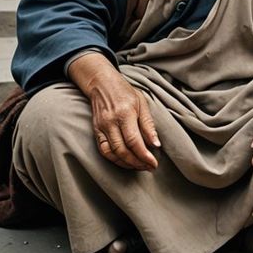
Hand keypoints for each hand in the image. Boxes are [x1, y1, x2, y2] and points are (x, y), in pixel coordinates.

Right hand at [71, 53, 161, 170]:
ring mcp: (101, 128)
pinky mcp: (96, 132)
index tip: (154, 163)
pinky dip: (115, 160)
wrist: (102, 85)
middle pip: (122, 150)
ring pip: (112, 154)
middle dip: (137, 163)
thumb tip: (156, 144)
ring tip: (140, 166)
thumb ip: (148, 124)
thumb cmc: (126, 92)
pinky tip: (126, 162)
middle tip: (149, 167)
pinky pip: (104, 151)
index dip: (144, 155)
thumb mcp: (142, 103)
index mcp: (125, 113)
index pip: (134, 140)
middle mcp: (111, 122)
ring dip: (127, 164)